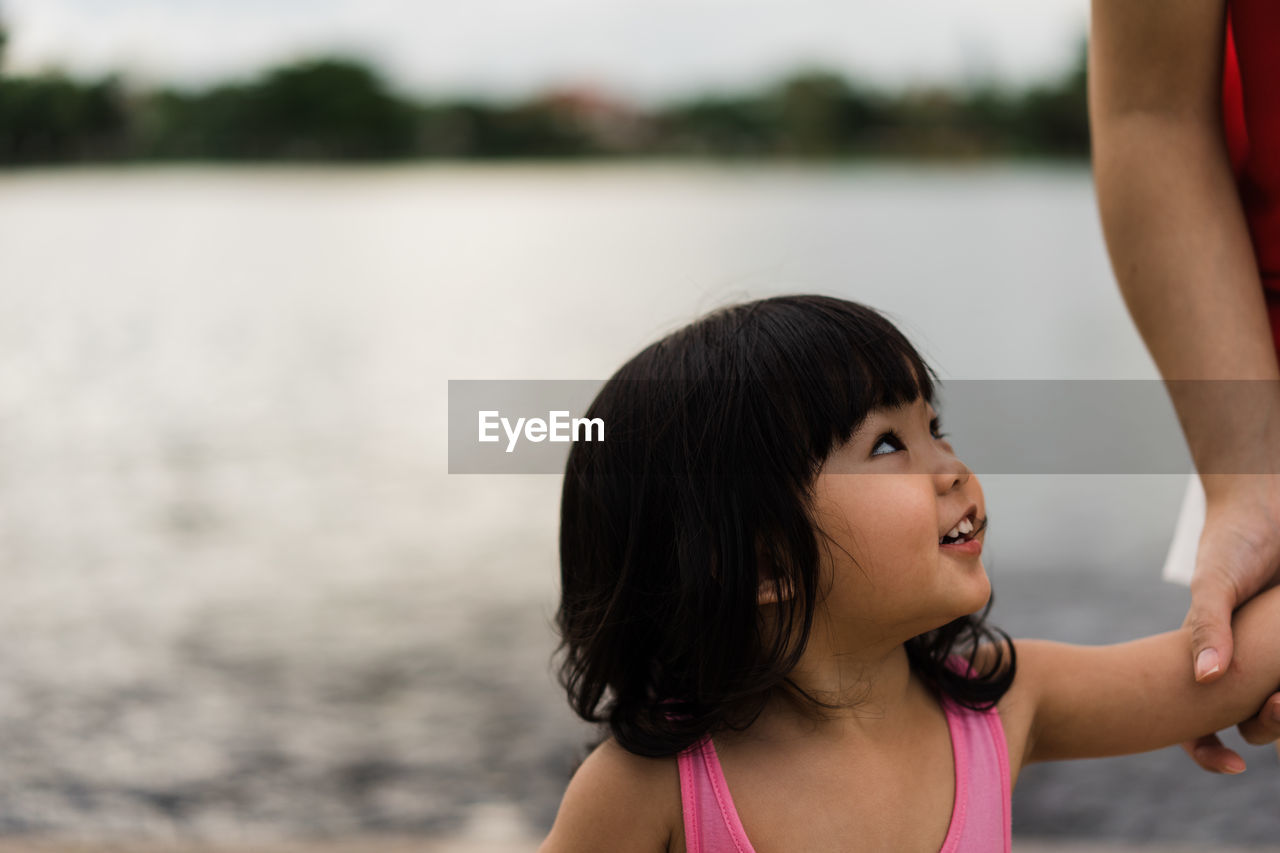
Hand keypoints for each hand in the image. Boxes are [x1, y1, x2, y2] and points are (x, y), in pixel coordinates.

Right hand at [1180, 478, 1279, 772]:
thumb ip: (1206, 627)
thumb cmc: (1233, 541)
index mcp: (1215, 658)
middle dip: (1271, 726)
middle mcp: (1249, 664)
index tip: (1231, 765)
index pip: (1198, 718)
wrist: (1270, 504)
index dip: (1206, 749)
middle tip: (1279, 703)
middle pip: (1256, 723)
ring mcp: (1278, 655)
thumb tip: (1206, 679)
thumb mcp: (1214, 583)